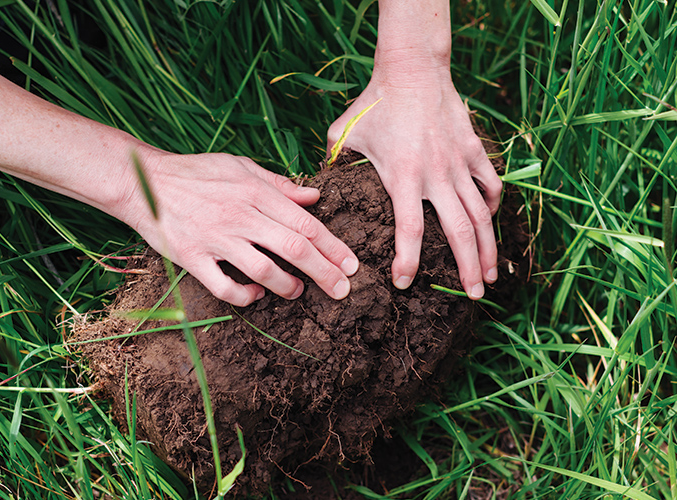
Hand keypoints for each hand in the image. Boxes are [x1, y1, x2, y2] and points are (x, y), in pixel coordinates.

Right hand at [119, 150, 358, 306]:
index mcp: (255, 192)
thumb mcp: (240, 167)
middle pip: (293, 248)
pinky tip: (257, 295)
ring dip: (287, 286)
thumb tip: (315, 197)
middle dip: (324, 272)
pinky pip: (223, 286)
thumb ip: (279, 184)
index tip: (352, 265)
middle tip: (342, 291)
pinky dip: (244, 295)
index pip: (304, 223)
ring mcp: (215, 238)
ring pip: (263, 269)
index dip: (332, 246)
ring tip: (299, 291)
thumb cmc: (196, 172)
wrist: (143, 181)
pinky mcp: (191, 257)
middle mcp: (239, 215)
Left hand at [327, 69, 501, 298]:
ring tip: (490, 275)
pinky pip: (490, 184)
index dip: (408, 261)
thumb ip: (334, 163)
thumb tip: (317, 187)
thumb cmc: (375, 103)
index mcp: (403, 177)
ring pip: (481, 215)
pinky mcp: (474, 149)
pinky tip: (489, 223)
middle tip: (474, 296)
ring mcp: (459, 163)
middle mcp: (436, 176)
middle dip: (467, 269)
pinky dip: (492, 206)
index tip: (405, 283)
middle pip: (459, 233)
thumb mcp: (344, 133)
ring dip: (487, 248)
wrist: (413, 69)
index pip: (410, 231)